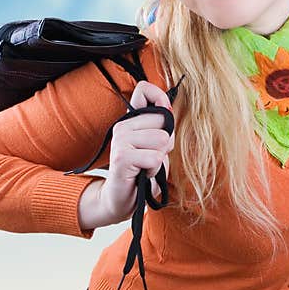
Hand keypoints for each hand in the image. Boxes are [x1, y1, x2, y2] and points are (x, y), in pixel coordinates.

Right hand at [98, 80, 174, 223]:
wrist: (121, 200)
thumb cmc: (143, 171)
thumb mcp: (157, 145)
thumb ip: (162, 128)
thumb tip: (168, 111)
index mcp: (131, 120)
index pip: (144, 89)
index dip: (160, 97)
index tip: (165, 112)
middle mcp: (123, 126)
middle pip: (164, 121)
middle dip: (166, 142)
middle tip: (152, 156)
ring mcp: (120, 140)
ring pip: (161, 140)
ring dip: (159, 158)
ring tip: (146, 165)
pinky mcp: (122, 157)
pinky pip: (155, 158)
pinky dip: (154, 169)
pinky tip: (143, 174)